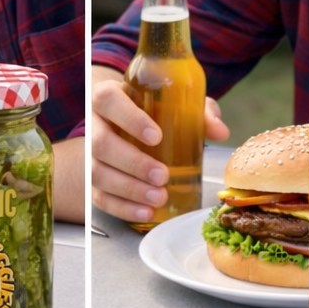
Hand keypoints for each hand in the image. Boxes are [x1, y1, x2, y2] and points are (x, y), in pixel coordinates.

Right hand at [88, 65, 228, 224]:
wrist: (121, 115)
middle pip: (100, 143)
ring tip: (157, 197)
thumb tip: (221, 131)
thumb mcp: (176, 102)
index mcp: (108, 96)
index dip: (130, 119)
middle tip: (161, 176)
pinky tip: (145, 211)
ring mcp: (87, 152)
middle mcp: (93, 123)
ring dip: (127, 189)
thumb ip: (199, 112)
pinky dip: (121, 207)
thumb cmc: (150, 107)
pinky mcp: (90, 177)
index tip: (157, 137)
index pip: (109, 102)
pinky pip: (97, 195)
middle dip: (132, 163)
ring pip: (96, 172)